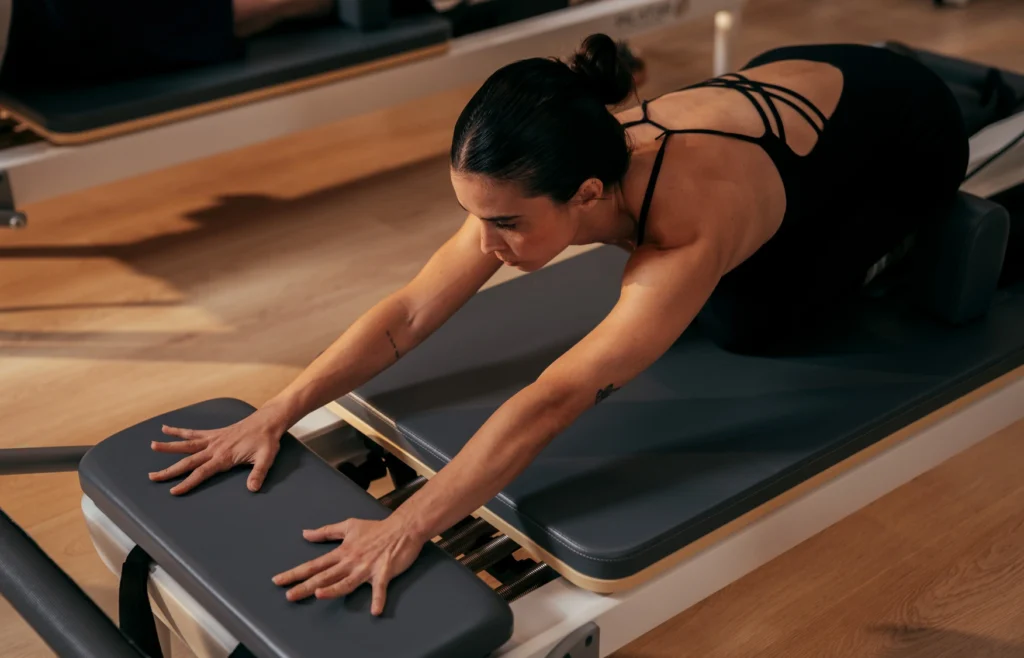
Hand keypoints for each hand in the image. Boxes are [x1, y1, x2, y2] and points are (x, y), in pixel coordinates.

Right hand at [149, 408, 286, 494]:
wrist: (268, 421)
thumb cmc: (267, 441)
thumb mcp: (266, 458)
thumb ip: (258, 474)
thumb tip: (253, 488)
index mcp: (224, 456)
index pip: (202, 472)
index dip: (187, 482)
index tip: (173, 491)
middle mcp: (215, 448)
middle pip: (188, 461)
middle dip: (170, 470)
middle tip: (152, 476)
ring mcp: (213, 439)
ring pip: (186, 444)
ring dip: (169, 446)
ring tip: (152, 446)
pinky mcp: (214, 433)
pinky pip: (194, 432)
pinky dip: (179, 431)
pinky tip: (166, 428)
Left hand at [272, 517, 425, 615]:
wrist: (402, 528)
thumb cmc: (376, 528)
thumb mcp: (349, 526)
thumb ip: (326, 532)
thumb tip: (305, 534)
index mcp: (342, 552)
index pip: (314, 564)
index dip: (296, 573)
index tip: (278, 581)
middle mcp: (351, 561)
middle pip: (325, 575)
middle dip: (306, 586)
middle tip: (289, 596)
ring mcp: (366, 568)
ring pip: (347, 581)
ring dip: (334, 588)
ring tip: (320, 594)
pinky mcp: (383, 572)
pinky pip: (380, 588)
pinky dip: (379, 599)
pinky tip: (375, 611)